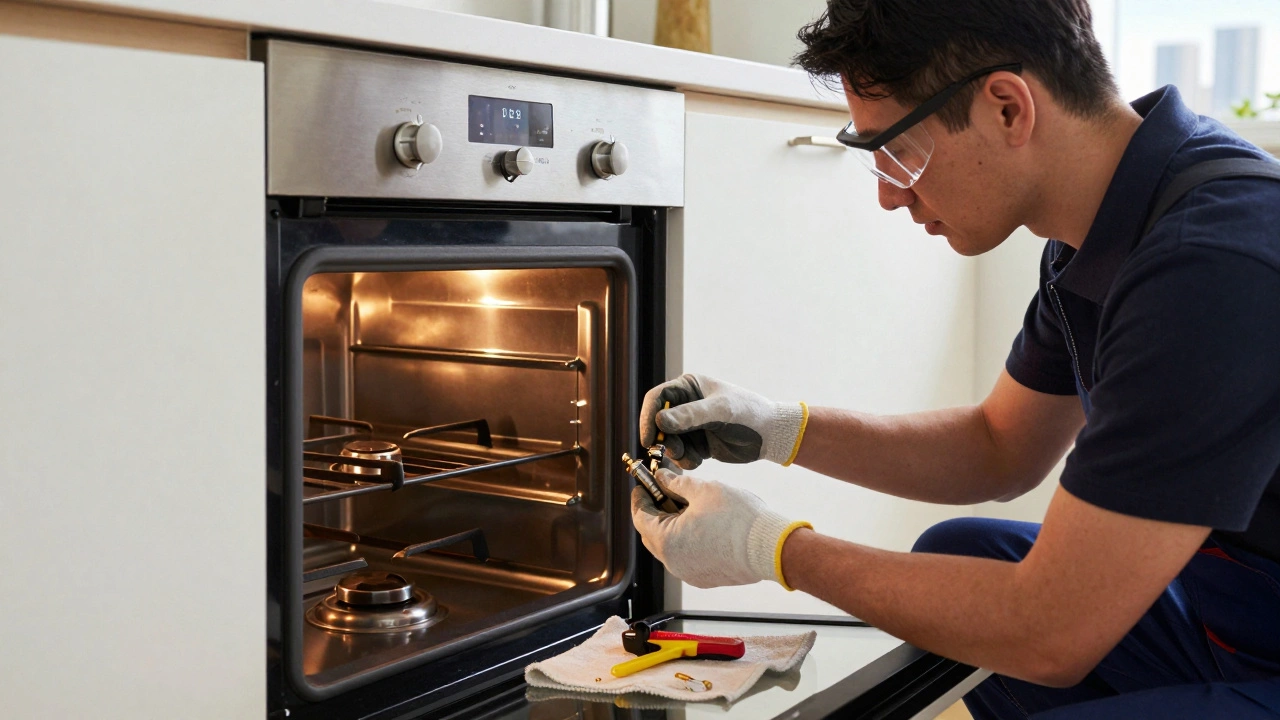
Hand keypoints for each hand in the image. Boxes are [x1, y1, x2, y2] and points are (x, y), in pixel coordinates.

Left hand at [631, 469, 811, 588]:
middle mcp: (673, 563)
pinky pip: (687, 556)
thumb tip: (661, 477)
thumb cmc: (738, 519)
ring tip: (689, 504)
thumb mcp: (703, 489)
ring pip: (671, 546)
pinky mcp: (706, 578)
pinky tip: (704, 523)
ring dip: (673, 525)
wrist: (771, 548)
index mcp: (666, 541)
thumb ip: (675, 482)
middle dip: (657, 510)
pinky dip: (688, 539)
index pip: (640, 516)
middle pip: (652, 533)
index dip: (641, 496)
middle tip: (667, 489)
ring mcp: (689, 573)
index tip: (646, 482)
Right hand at [640, 374, 807, 468]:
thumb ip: (690, 415)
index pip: (656, 398)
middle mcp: (685, 405)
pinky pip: (680, 454)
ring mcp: (690, 425)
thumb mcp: (720, 411)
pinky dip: (686, 460)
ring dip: (675, 453)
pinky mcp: (697, 443)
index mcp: (688, 386)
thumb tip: (659, 420)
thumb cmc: (748, 413)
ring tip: (694, 457)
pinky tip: (702, 459)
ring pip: (667, 441)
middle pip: (657, 423)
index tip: (648, 438)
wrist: (770, 435)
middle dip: (662, 440)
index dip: (648, 417)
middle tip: (675, 452)